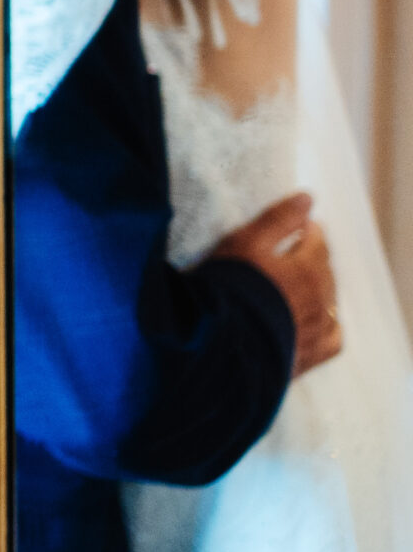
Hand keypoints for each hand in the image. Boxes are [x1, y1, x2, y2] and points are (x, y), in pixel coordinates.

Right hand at [211, 191, 340, 375]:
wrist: (219, 341)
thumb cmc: (230, 286)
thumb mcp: (247, 243)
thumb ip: (278, 219)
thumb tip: (307, 197)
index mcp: (308, 269)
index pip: (317, 241)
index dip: (307, 230)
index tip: (299, 226)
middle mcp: (320, 299)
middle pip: (325, 271)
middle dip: (314, 258)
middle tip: (296, 252)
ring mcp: (318, 329)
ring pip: (330, 302)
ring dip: (320, 290)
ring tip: (299, 286)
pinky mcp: (310, 353)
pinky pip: (333, 338)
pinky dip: (329, 326)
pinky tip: (316, 321)